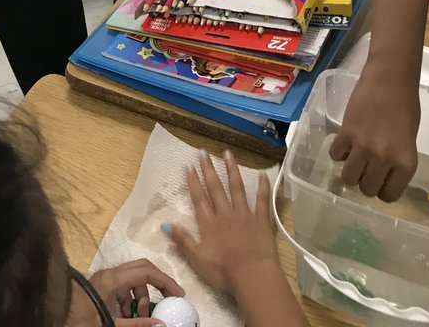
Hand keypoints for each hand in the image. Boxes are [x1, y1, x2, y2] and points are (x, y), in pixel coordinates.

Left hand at [68, 259, 183, 326]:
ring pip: (133, 281)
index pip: (146, 272)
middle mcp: (110, 273)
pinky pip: (123, 288)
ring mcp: (105, 278)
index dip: (165, 281)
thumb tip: (161, 324)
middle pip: (142, 270)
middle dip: (157, 285)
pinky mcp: (102, 286)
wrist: (57, 316)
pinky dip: (130, 301)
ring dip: (141, 298)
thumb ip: (137, 325)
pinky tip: (127, 319)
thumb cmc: (81, 321)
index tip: (179, 295)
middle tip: (170, 300)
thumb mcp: (112, 324)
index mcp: (113, 279)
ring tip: (141, 319)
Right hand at [166, 151, 278, 297]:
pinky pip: (261, 201)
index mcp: (209, 224)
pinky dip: (262, 187)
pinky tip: (262, 175)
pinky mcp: (261, 220)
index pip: (199, 198)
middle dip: (208, 170)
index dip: (193, 182)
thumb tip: (166, 224)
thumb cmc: (223, 271)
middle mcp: (225, 214)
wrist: (252, 275)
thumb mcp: (197, 260)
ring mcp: (244, 214)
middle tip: (203, 152)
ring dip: (231, 170)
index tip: (189, 165)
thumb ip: (183, 241)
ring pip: (236, 188)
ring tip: (227, 154)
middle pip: (215, 188)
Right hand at [329, 60, 419, 200]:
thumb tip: (382, 172)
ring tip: (352, 158)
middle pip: (367, 189)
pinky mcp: (346, 132)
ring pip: (348, 177)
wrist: (390, 78)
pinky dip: (338, 151)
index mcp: (405, 163)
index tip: (379, 181)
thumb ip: (397, 159)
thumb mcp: (409, 139)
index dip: (382, 190)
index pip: (389, 196)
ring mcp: (363, 147)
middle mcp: (384, 160)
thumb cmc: (406, 105)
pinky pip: (335, 154)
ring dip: (350, 170)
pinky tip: (344, 142)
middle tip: (365, 168)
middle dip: (364, 182)